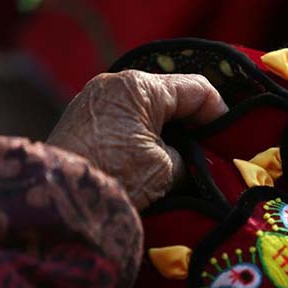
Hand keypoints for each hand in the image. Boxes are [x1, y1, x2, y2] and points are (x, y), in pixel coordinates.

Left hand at [47, 70, 227, 209]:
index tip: (231, 139)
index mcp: (139, 87)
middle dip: (193, 123)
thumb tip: (187, 159)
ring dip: (169, 132)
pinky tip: (154, 162)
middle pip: (170, 96)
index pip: (196, 89)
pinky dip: (145, 137)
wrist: (56, 203)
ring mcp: (94, 102)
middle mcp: (114, 85)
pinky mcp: (82, 122)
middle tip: (211, 152)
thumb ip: (186, 156)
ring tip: (184, 161)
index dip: (220, 113)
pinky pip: (126, 122)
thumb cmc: (115, 179)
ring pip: (148, 110)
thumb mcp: (166, 169)